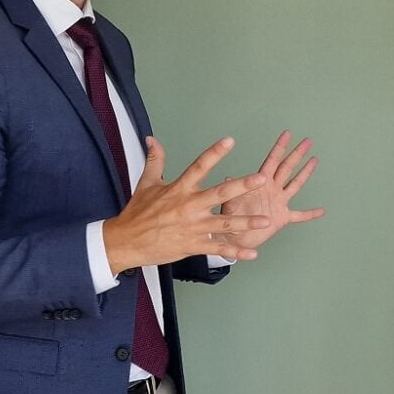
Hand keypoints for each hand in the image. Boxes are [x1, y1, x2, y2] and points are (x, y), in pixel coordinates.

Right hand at [102, 136, 271, 272]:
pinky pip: (217, 248)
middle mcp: (189, 206)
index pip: (199, 166)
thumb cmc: (137, 213)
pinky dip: (235, 253)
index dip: (215, 153)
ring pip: (224, 223)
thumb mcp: (146, 183)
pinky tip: (251, 254)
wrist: (127, 241)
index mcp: (179, 189)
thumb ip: (155, 160)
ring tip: (266, 221)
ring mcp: (192, 227)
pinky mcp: (192, 245)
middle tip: (262, 179)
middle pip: (220, 193)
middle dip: (242, 186)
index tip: (230, 141)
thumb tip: (152, 140)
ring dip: (246, 222)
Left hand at [217, 132, 323, 251]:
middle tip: (308, 141)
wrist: (233, 238)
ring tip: (315, 160)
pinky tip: (321, 211)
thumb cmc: (229, 219)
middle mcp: (272, 189)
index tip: (287, 134)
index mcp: (260, 183)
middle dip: (297, 154)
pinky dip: (310, 214)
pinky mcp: (282, 218)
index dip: (280, 148)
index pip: (272, 161)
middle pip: (287, 168)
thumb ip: (232, 191)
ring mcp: (279, 203)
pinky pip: (300, 215)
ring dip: (305, 173)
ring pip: (295, 184)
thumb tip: (229, 177)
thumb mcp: (229, 203)